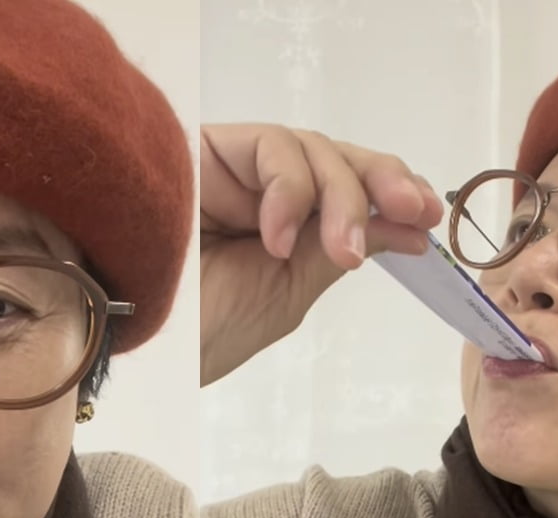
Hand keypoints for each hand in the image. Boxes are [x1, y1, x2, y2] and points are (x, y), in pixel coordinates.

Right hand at [200, 123, 442, 384]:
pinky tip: (274, 236)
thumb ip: (338, 249)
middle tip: (415, 213)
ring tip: (339, 252)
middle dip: (381, 185)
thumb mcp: (287, 291)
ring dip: (341, 197)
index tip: (429, 220)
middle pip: (335, 160)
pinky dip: (289, 190)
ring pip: (312, 149)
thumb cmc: (202, 328)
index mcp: (280, 226)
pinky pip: (272, 146)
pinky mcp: (207, 148)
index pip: (344, 192)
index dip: (389, 196)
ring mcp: (233, 168)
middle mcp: (259, 190)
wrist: (128, 331)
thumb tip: (405, 226)